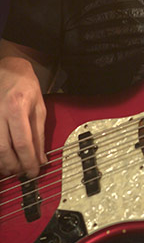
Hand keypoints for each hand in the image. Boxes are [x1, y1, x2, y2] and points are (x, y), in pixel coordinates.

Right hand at [0, 57, 46, 177]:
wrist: (9, 69)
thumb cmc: (25, 85)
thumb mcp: (39, 107)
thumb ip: (39, 134)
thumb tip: (41, 157)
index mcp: (17, 108)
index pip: (23, 143)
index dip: (28, 162)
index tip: (33, 172)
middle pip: (4, 150)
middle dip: (14, 166)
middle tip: (22, 172)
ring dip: (3, 163)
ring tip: (12, 168)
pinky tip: (3, 158)